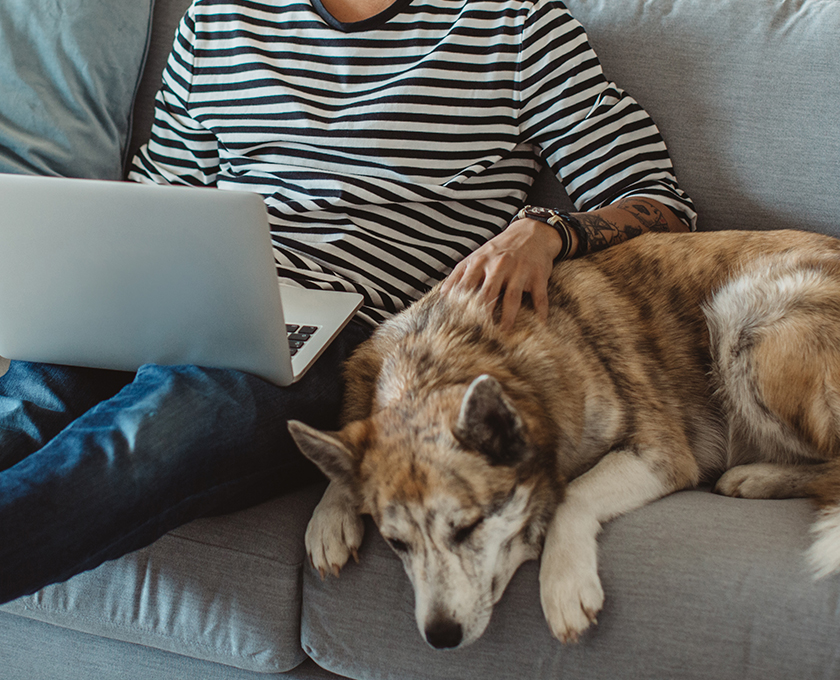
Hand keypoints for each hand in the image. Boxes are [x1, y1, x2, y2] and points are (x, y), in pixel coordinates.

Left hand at [440, 218, 563, 330]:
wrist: (531, 232)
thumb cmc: (499, 249)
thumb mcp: (476, 256)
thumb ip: (459, 275)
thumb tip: (443, 295)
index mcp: (480, 262)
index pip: (467, 286)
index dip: (462, 305)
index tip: (458, 324)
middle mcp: (499, 265)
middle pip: (488, 293)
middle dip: (483, 314)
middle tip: (479, 334)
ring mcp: (520, 270)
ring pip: (512, 297)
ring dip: (507, 317)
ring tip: (503, 333)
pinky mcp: (538, 275)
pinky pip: (539, 297)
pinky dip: (540, 312)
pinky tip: (538, 325)